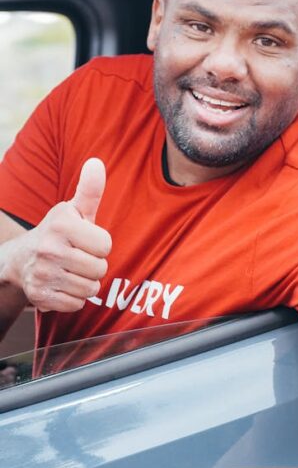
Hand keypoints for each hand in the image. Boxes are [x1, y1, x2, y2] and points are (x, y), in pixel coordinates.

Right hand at [8, 158, 111, 312]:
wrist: (21, 259)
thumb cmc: (58, 233)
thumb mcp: (73, 211)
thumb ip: (89, 190)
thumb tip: (97, 163)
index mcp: (61, 224)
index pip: (105, 245)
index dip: (99, 245)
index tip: (85, 241)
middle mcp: (49, 248)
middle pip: (100, 269)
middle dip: (94, 266)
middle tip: (78, 258)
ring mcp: (43, 273)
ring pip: (90, 289)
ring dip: (85, 283)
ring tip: (71, 271)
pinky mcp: (39, 295)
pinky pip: (76, 304)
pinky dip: (73, 298)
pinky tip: (62, 284)